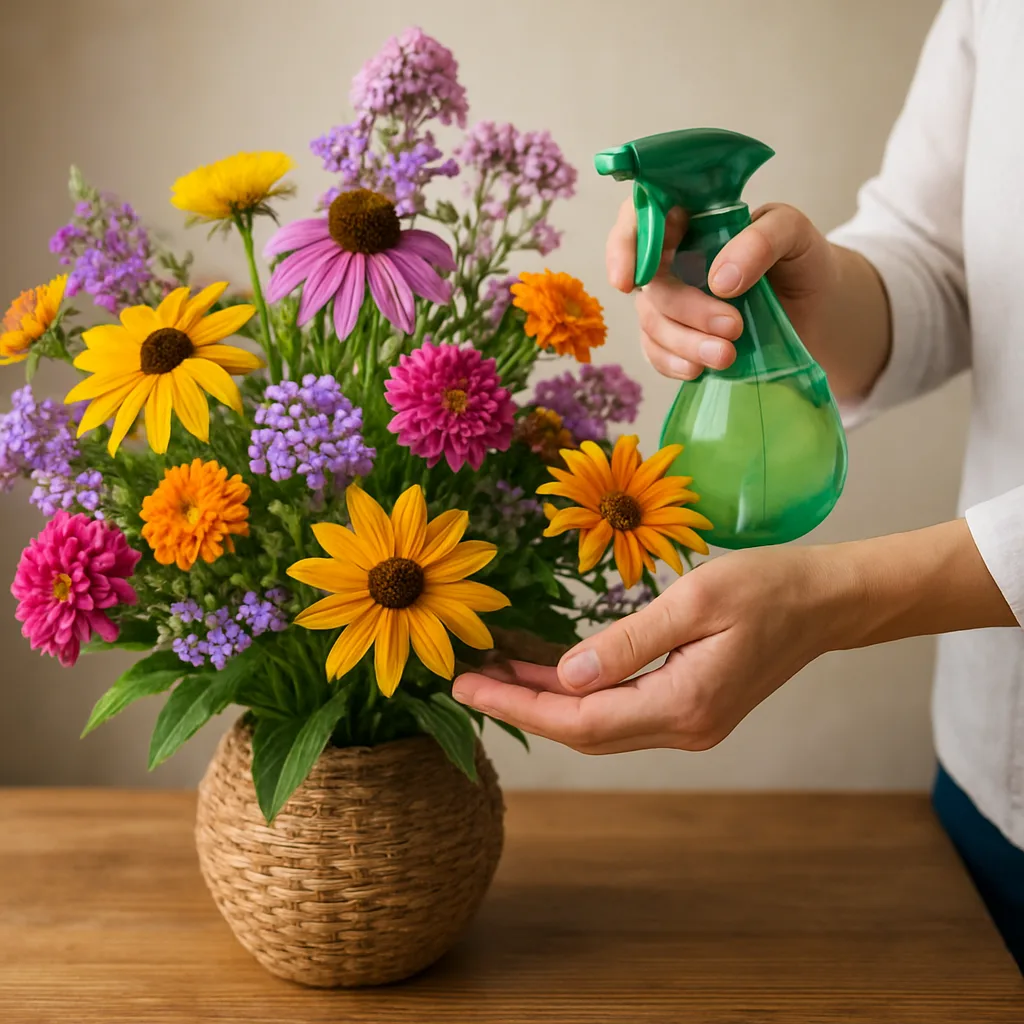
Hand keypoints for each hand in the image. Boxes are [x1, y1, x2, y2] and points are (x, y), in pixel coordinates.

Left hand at [453, 544, 849, 753]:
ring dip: (544, 701)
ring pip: (599, 723)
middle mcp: (684, 728)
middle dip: (519, 707)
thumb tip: (565, 677)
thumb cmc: (767, 586)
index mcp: (684, 704)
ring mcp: (689, 724)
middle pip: (583, 731)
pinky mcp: (691, 708)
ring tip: (492, 672)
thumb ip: (627, 642)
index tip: (465, 688)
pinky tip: (545, 671)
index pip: (581, 719)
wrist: (826, 601)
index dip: (518, 706)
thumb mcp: (694, 599)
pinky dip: (577, 693)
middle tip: (464, 681)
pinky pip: (619, 710)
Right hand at [606, 199, 840, 381]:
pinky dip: (673, 363)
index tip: (629, 281)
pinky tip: (699, 370)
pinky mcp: (679, 337)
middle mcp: (674, 258)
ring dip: (683, 342)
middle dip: (684, 308)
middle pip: (650, 282)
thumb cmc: (802, 259)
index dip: (625, 246)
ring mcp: (673, 300)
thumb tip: (718, 280)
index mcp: (692, 218)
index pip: (640, 218)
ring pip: (652, 321)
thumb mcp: (793, 232)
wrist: (820, 309)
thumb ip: (761, 240)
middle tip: (732, 326)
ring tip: (727, 356)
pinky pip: (657, 352)